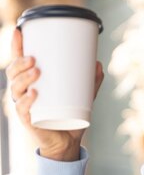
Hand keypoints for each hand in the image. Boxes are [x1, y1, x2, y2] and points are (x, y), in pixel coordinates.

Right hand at [6, 28, 103, 161]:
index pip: (18, 61)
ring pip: (16, 88)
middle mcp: (22, 92)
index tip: (19, 31)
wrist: (67, 142)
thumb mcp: (83, 96)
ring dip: (24, 78)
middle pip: (13, 73)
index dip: (16, 47)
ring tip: (36, 71)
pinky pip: (23, 109)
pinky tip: (33, 93)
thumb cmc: (69, 115)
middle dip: (20, 63)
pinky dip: (27, 101)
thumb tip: (98, 63)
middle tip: (34, 58)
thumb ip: (90, 81)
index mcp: (30, 82)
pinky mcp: (29, 121)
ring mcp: (24, 106)